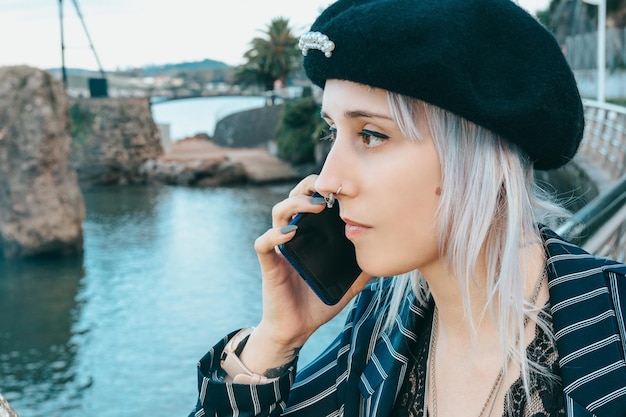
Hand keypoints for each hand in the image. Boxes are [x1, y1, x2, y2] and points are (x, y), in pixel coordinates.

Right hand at [241, 175, 371, 374]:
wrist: (297, 329)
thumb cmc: (319, 301)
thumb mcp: (348, 283)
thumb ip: (363, 267)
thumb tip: (386, 253)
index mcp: (310, 235)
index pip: (312, 201)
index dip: (323, 189)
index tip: (343, 188)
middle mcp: (293, 236)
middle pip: (294, 198)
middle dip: (308, 188)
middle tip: (329, 189)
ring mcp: (280, 249)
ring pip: (278, 213)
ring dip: (296, 204)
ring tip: (316, 205)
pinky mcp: (270, 265)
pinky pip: (263, 244)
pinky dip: (273, 235)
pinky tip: (290, 232)